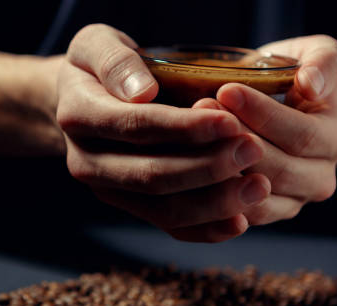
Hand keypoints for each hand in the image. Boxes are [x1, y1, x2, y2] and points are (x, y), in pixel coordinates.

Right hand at [57, 24, 269, 241]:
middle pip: (151, 175)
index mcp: (78, 117)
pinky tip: (240, 221)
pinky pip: (167, 225)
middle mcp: (87, 162)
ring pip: (163, 209)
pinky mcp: (129, 205)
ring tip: (258, 188)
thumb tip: (142, 92)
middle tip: (254, 150)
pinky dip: (204, 229)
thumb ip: (115, 62)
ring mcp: (108, 189)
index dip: (184, 129)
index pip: (135, 126)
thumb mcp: (95, 45)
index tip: (230, 122)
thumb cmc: (95, 68)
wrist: (78, 103)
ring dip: (214, 203)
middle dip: (207, 168)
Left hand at [194, 35, 336, 225]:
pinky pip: (239, 215)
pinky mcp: (265, 214)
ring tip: (189, 135)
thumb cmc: (294, 77)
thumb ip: (323, 62)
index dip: (263, 114)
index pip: (302, 134)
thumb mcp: (316, 56)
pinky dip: (214, 195)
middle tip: (199, 109)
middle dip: (235, 140)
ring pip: (256, 196)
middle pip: (278, 169)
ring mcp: (293, 200)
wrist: (281, 109)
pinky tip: (188, 168)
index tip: (226, 90)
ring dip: (220, 167)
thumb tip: (311, 84)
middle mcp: (321, 178)